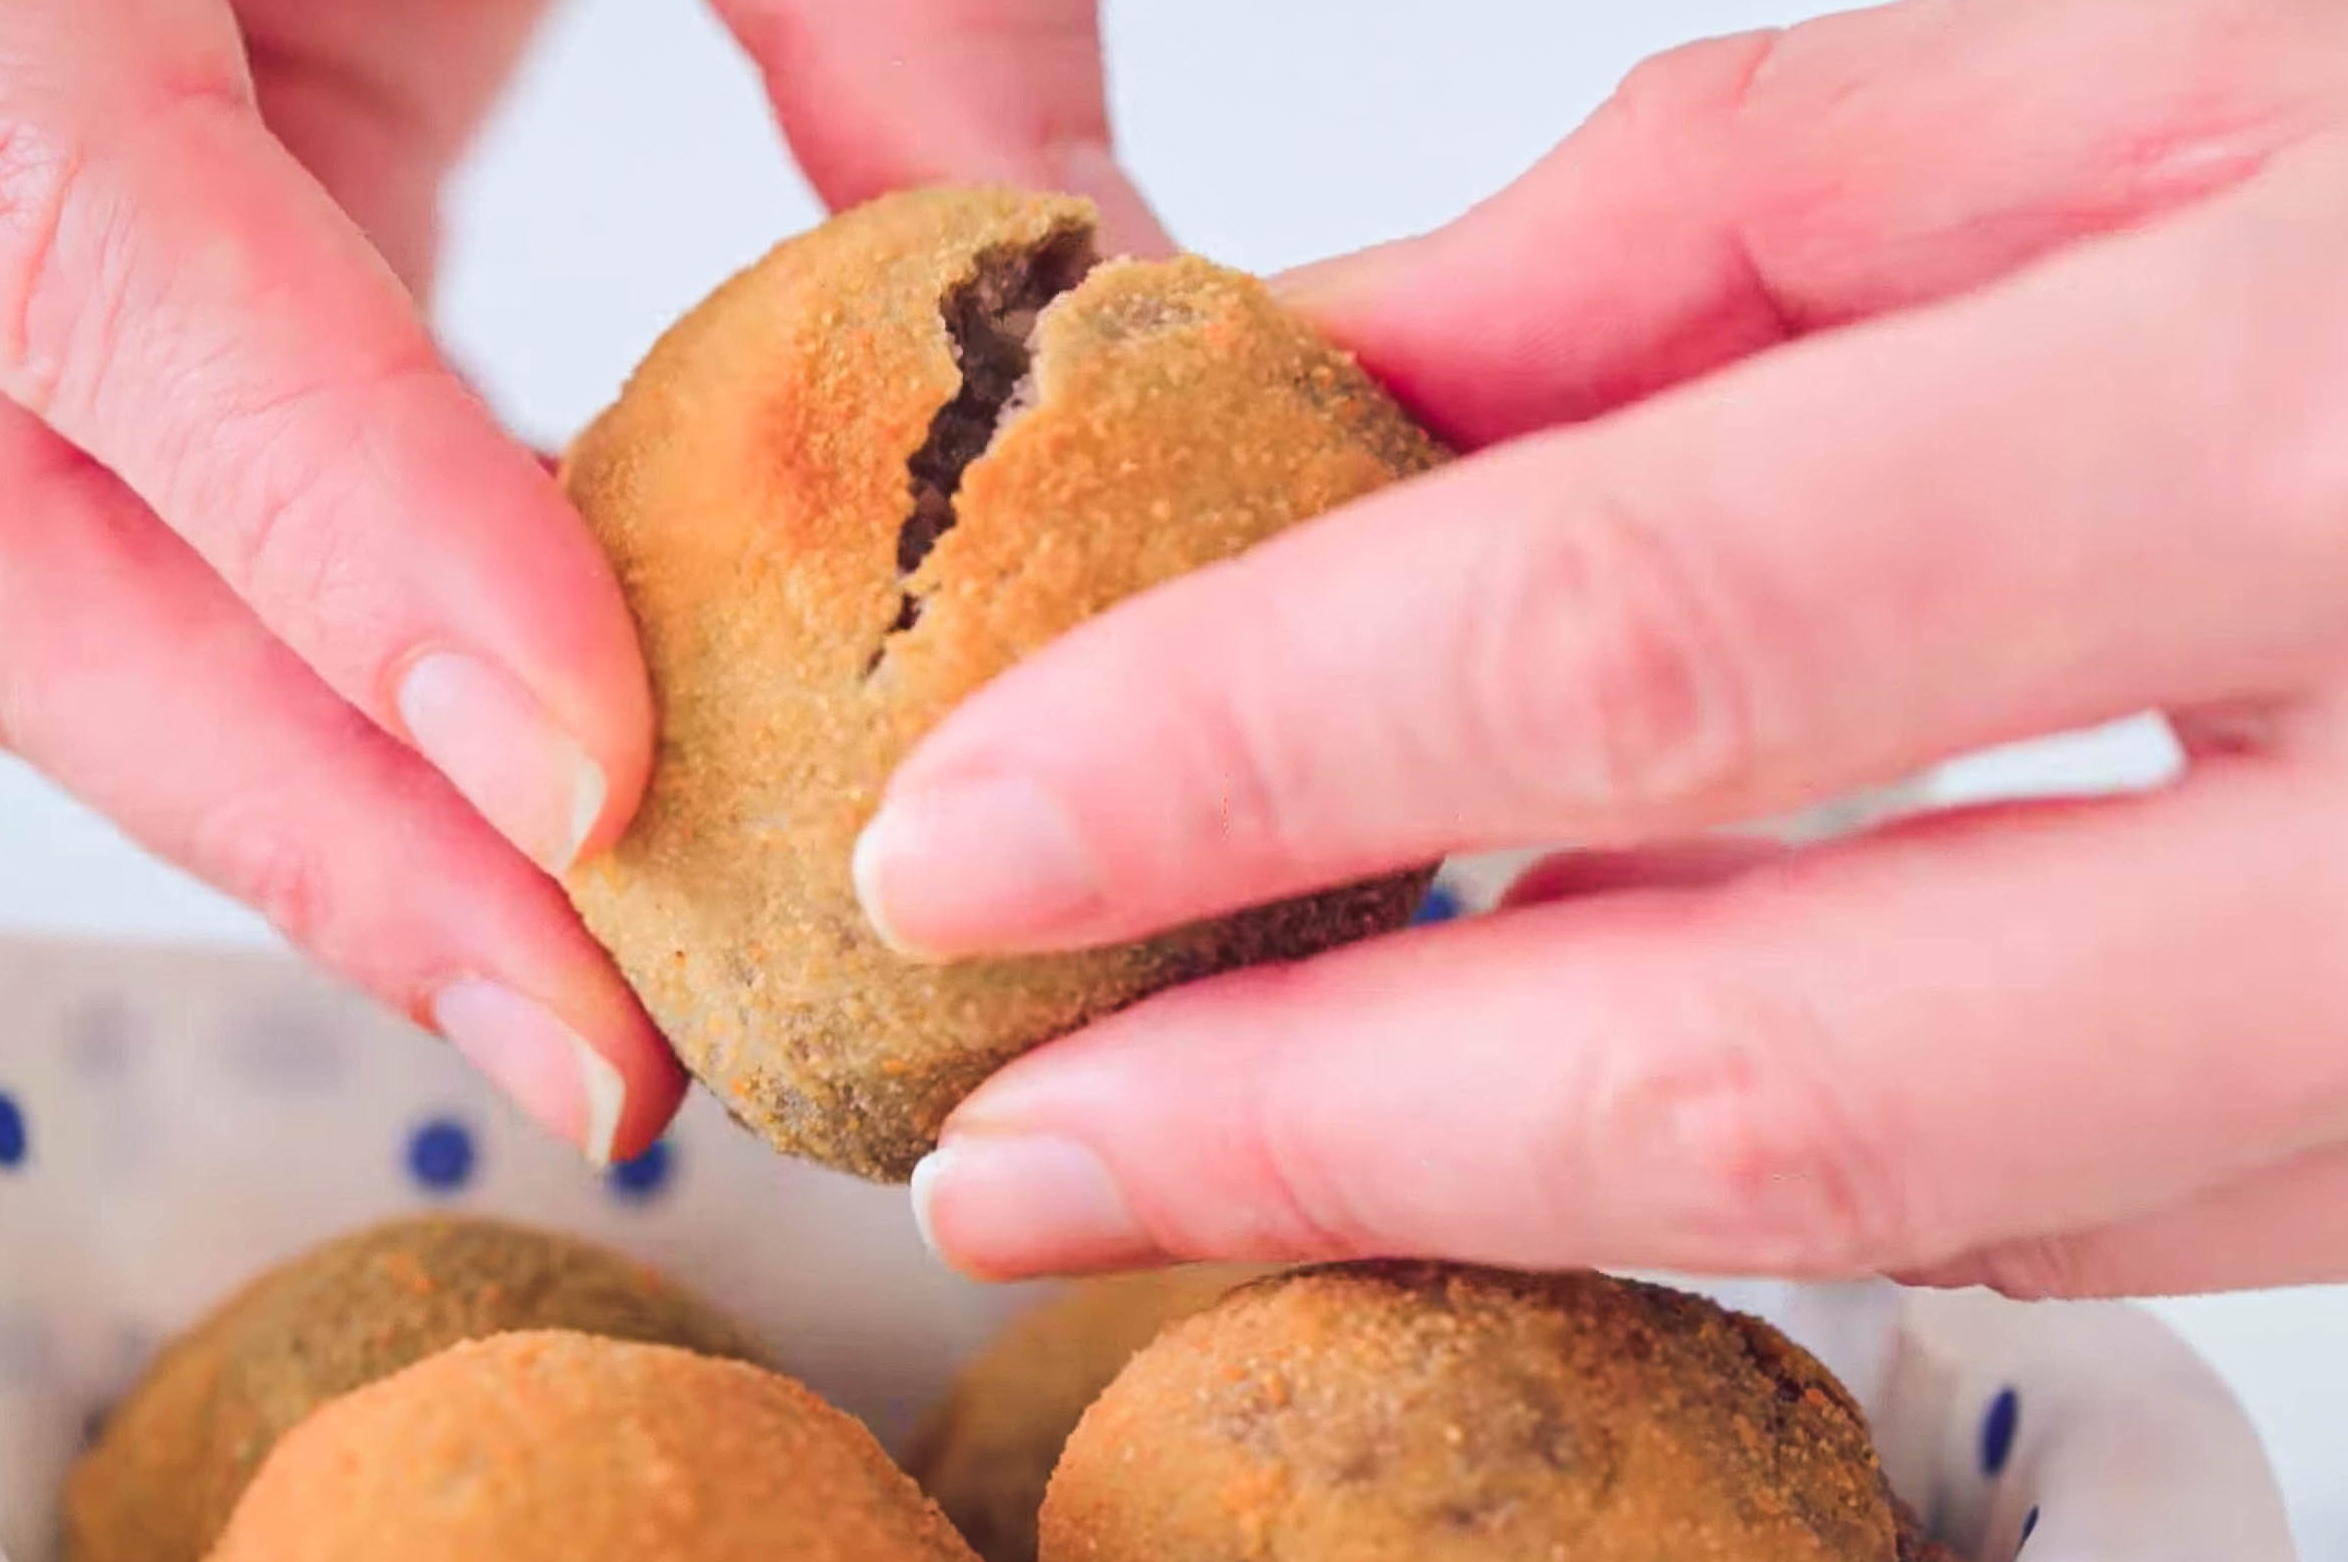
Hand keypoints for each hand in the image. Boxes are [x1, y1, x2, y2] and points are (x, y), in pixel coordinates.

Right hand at [0, 1, 1155, 1165]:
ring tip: (598, 1020)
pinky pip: (158, 542)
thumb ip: (902, 29)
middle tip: (609, 1049)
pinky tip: (548, 839)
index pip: (94, 236)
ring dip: (330, 827)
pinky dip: (348, 708)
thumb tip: (1139, 305)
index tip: (580, 774)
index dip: (326, 517)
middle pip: (34, 527)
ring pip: (65, 591)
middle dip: (313, 813)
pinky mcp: (74, 273)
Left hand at [879, 0, 2347, 1296]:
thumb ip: (1726, 236)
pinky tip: (1585, 1057)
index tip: (968, 848)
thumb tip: (1358, 400)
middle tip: (1025, 1154)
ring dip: (1528, 1167)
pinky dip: (1784, 1142)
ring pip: (1929, 1186)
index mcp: (2337, 402)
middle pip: (1774, 1061)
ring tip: (1239, 1121)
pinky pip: (2081, 1189)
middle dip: (1333, 1132)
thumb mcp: (2164, 56)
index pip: (1651, 631)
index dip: (1258, 759)